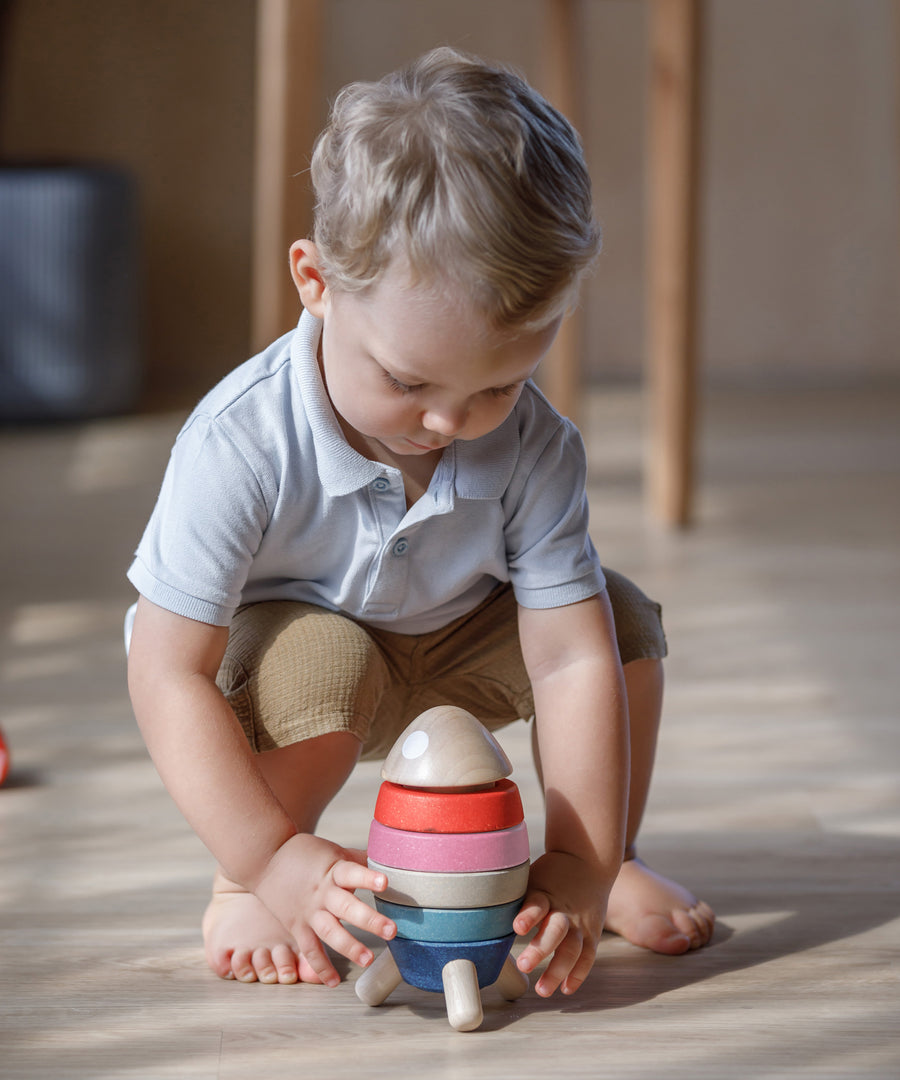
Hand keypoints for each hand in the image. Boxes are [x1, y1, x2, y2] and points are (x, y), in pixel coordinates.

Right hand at [252, 833, 395, 986]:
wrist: (265, 858)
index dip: (368, 878)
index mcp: (332, 870)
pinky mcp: (297, 926)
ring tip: (367, 960)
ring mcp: (309, 912)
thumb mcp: (332, 851)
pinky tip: (334, 982)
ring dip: (349, 947)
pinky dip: (320, 967)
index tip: (385, 883)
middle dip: (369, 920)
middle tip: (391, 930)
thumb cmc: (304, 853)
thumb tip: (387, 858)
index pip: (352, 873)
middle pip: (346, 907)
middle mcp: (322, 893)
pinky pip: (309, 950)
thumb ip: (357, 859)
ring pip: (329, 932)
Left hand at [513, 850, 607, 996]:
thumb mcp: (532, 876)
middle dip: (540, 950)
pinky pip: (587, 956)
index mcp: (545, 893)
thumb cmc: (550, 873)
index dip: (528, 915)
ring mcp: (580, 923)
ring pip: (572, 949)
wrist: (587, 859)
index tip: (516, 927)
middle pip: (556, 931)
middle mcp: (564, 910)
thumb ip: (514, 895)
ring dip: (558, 970)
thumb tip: (479, 908)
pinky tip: (565, 989)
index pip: (537, 904)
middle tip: (523, 966)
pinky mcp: (591, 933)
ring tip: (541, 990)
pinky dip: (578, 974)